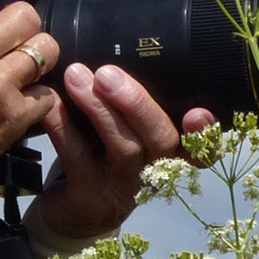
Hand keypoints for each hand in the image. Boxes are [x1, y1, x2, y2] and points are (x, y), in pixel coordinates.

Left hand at [27, 63, 215, 243]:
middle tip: (107, 73)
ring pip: (124, 148)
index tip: (197, 112)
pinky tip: (50, 105)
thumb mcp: (120, 129)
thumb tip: (114, 45)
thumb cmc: (98, 156)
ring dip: (99, 109)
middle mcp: (154, 172)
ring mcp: (123, 189)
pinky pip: (79, 160)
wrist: (67, 213)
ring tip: (76, 76)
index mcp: (169, 153)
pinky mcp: (90, 200)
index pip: (203, 146)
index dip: (207, 133)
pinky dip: (64, 127)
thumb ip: (127, 102)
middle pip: (163, 139)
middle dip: (137, 103)